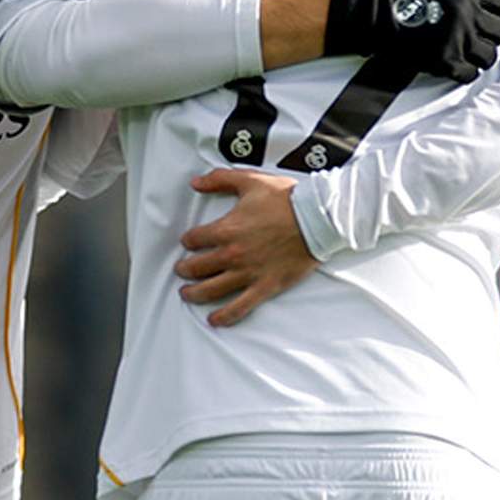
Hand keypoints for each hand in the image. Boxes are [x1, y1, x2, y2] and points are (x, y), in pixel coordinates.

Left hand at [173, 169, 313, 325]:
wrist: (318, 218)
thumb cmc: (287, 199)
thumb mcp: (249, 180)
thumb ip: (219, 179)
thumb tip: (196, 182)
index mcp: (226, 229)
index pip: (194, 239)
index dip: (188, 240)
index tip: (189, 242)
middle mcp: (233, 254)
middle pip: (197, 267)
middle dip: (184, 269)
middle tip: (182, 270)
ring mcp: (248, 273)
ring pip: (211, 290)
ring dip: (194, 293)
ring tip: (187, 294)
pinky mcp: (266, 286)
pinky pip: (240, 306)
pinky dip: (225, 316)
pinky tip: (214, 319)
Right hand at [325, 0, 499, 81]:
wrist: (370, 11)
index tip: (496, 20)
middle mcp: (466, 16)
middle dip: (494, 36)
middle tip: (482, 38)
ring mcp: (456, 40)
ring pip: (489, 55)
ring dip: (481, 56)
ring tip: (469, 53)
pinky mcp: (443, 61)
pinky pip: (470, 74)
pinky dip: (466, 72)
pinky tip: (456, 66)